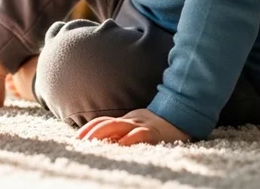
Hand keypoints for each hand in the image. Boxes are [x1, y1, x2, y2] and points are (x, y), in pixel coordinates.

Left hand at [76, 109, 190, 145]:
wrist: (184, 114)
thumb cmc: (159, 125)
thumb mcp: (137, 126)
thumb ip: (123, 131)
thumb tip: (104, 142)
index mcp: (126, 120)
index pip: (102, 121)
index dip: (88, 129)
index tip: (76, 138)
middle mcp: (131, 121)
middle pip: (106, 123)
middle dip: (90, 133)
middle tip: (78, 143)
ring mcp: (142, 125)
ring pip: (118, 126)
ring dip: (102, 135)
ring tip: (90, 144)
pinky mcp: (154, 132)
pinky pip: (139, 134)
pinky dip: (128, 139)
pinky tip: (120, 146)